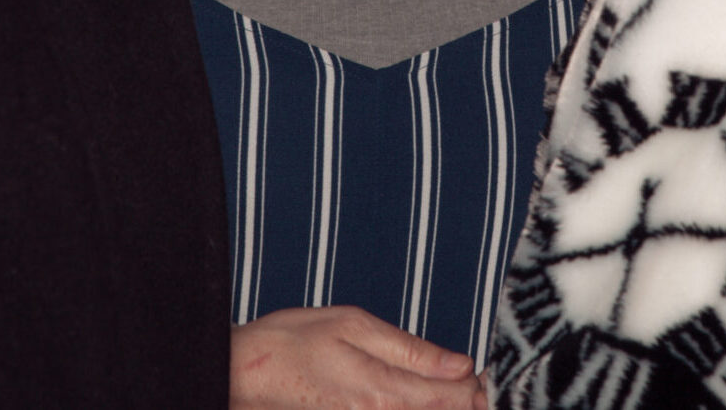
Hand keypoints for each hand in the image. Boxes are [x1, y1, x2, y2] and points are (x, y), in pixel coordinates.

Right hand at [230, 305, 486, 409]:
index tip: (482, 371)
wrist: (244, 373)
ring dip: (440, 407)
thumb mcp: (354, 325)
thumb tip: (460, 364)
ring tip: (448, 391)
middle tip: (473, 382)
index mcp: (383, 391)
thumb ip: (411, 350)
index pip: (452, 399)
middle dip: (466, 401)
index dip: (477, 387)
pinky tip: (415, 399)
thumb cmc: (294, 341)